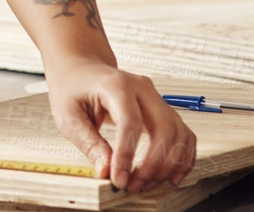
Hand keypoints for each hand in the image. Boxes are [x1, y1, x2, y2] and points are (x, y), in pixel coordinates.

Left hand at [41, 55, 196, 193]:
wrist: (83, 69)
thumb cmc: (73, 88)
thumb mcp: (69, 115)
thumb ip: (89, 143)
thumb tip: (106, 171)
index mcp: (117, 85)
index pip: (130, 123)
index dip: (127, 156)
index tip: (119, 179)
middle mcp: (142, 88)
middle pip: (164, 128)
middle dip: (153, 165)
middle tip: (134, 185)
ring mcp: (156, 97)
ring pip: (179, 133)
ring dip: (168, 165)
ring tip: (147, 184)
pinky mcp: (163, 109)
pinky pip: (184, 134)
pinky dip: (182, 157)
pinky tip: (170, 176)